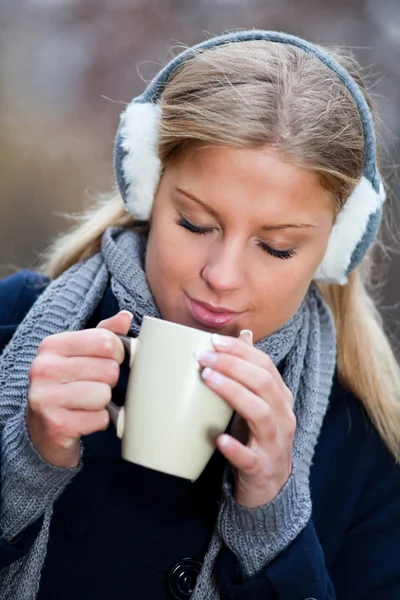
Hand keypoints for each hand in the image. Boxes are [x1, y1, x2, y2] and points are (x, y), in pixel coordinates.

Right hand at [26, 310, 132, 467]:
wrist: (42, 430)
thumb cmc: (67, 385)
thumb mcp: (80, 354)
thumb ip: (103, 334)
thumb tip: (125, 317)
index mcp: (52, 345)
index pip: (106, 341)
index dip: (118, 353)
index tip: (110, 361)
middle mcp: (44, 369)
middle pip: (109, 369)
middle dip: (110, 381)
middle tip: (93, 386)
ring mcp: (46, 398)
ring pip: (105, 394)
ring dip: (103, 402)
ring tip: (87, 403)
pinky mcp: (56, 424)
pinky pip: (100, 418)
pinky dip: (99, 421)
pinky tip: (83, 419)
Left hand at [196, 331, 295, 507]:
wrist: (269, 486)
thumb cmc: (257, 437)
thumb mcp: (257, 401)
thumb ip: (250, 370)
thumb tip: (243, 334)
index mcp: (280, 398)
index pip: (265, 365)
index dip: (240, 351)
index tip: (213, 340)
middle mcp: (282, 417)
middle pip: (263, 383)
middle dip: (232, 365)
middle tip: (203, 357)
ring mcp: (274, 443)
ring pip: (260, 413)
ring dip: (233, 393)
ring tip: (207, 380)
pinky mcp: (262, 469)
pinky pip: (250, 458)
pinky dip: (235, 448)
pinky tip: (218, 438)